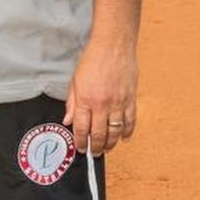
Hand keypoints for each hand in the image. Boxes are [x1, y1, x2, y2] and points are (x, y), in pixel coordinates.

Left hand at [64, 38, 137, 156]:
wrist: (113, 46)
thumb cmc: (92, 60)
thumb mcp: (74, 81)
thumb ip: (72, 103)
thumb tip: (68, 121)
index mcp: (85, 100)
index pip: (82, 129)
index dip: (81, 142)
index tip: (81, 149)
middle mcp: (102, 104)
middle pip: (99, 134)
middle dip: (97, 147)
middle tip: (95, 153)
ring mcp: (118, 103)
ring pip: (116, 131)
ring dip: (112, 143)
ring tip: (107, 148)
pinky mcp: (131, 99)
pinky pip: (130, 121)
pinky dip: (127, 132)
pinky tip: (124, 137)